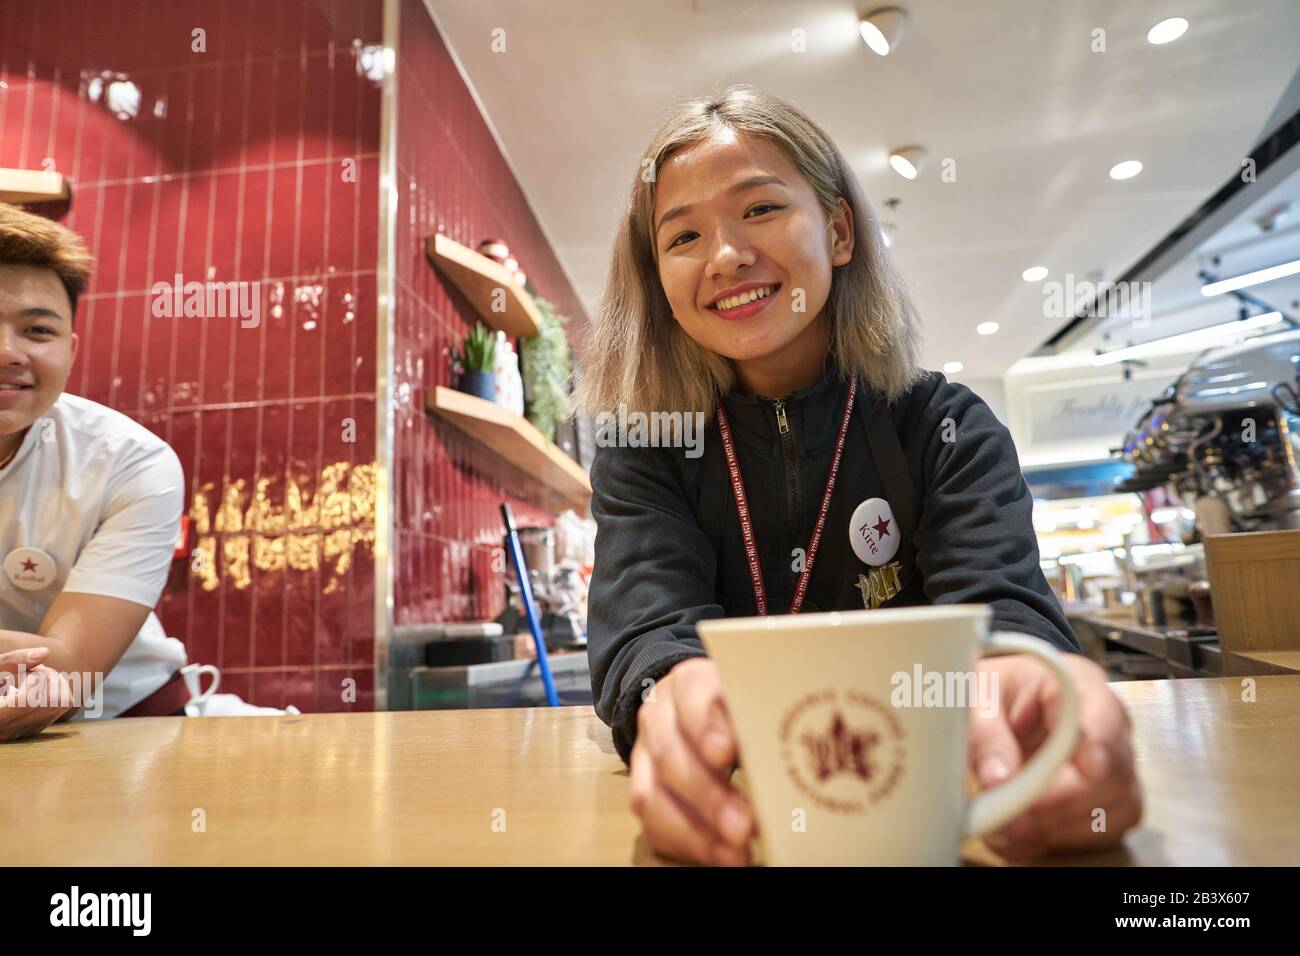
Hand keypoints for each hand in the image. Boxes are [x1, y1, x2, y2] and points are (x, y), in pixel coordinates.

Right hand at [0, 647, 74, 740]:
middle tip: (31, 669)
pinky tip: (37, 685)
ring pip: (64, 703)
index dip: (33, 677)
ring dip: (54, 681)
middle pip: (55, 701)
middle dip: (48, 677)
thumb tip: (45, 652)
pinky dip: (56, 689)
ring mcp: (26, 731)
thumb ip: (12, 661)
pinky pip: (63, 706)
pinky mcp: (36, 727)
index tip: (23, 671)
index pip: (31, 700)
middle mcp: (11, 730)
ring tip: (33, 675)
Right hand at [628, 658, 755, 865]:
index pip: (693, 695)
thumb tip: (796, 752)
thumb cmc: (736, 708)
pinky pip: (651, 822)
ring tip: (734, 852)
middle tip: (743, 825)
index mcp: (689, 683)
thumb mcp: (750, 698)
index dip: (707, 725)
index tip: (726, 753)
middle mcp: (658, 716)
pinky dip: (685, 844)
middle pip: (670, 752)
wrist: (693, 708)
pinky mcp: (643, 789)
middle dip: (707, 794)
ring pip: (651, 793)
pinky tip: (721, 856)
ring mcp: (643, 754)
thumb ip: (761, 715)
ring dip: (694, 830)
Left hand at [967, 652, 1141, 860]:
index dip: (1094, 748)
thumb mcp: (975, 698)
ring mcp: (1114, 762)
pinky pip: (1105, 829)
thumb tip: (1000, 778)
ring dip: (1065, 827)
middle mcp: (1109, 723)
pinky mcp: (1107, 796)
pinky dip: (1065, 840)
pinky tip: (1027, 838)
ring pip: (1118, 807)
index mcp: (1079, 683)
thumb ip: (986, 733)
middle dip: (1063, 802)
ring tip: (1013, 831)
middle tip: (1016, 819)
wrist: (994, 704)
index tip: (1076, 773)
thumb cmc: (991, 692)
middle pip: (1114, 772)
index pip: (1103, 716)